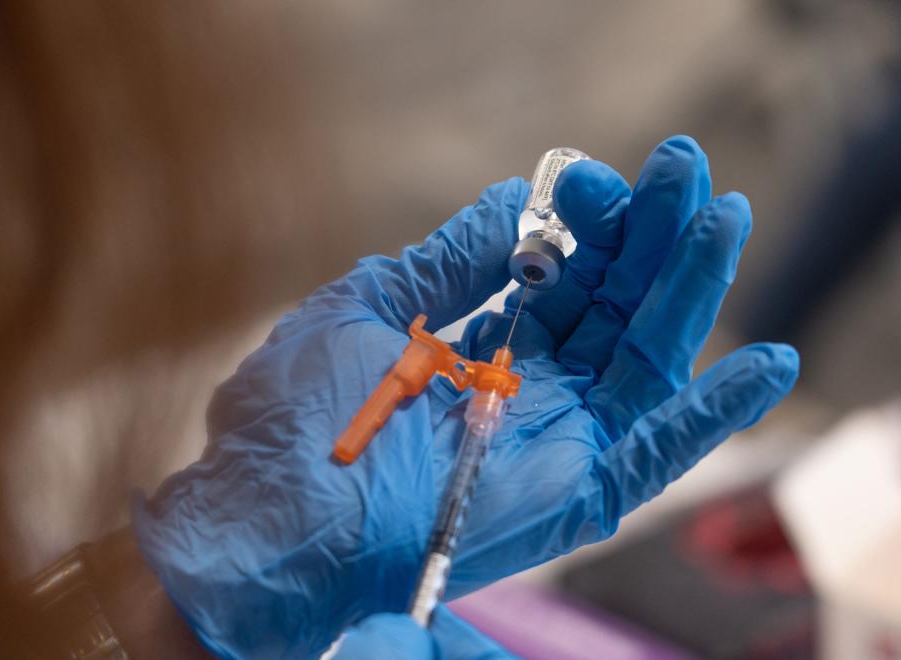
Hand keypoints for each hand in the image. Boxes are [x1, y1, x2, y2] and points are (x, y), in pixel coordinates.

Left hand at [133, 136, 797, 657]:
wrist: (271, 515)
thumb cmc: (300, 411)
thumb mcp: (369, 306)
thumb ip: (451, 260)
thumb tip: (517, 199)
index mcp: (479, 351)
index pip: (560, 279)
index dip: (583, 225)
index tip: (590, 178)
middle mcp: (527, 392)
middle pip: (613, 309)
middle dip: (651, 239)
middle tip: (687, 170)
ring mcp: (554, 443)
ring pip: (643, 361)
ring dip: (690, 292)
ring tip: (724, 218)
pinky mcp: (569, 497)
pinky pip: (653, 456)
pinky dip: (710, 417)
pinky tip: (768, 363)